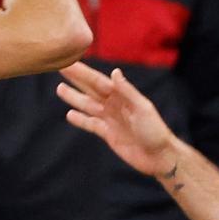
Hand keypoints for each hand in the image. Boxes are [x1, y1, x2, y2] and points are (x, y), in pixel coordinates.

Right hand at [58, 63, 177, 176]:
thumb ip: (127, 91)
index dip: (83, 72)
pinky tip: (70, 114)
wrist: (159, 157)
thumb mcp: (142, 108)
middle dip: (76, 80)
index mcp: (122, 96)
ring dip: (74, 98)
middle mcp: (114, 105)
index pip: (98, 81)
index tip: (69, 62)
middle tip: (60, 68)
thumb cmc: (155, 131)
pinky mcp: (108, 134)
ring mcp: (110, 119)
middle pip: (90, 90)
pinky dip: (81, 119)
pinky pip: (91, 124)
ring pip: (88, 106)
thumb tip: (114, 72)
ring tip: (60, 88)